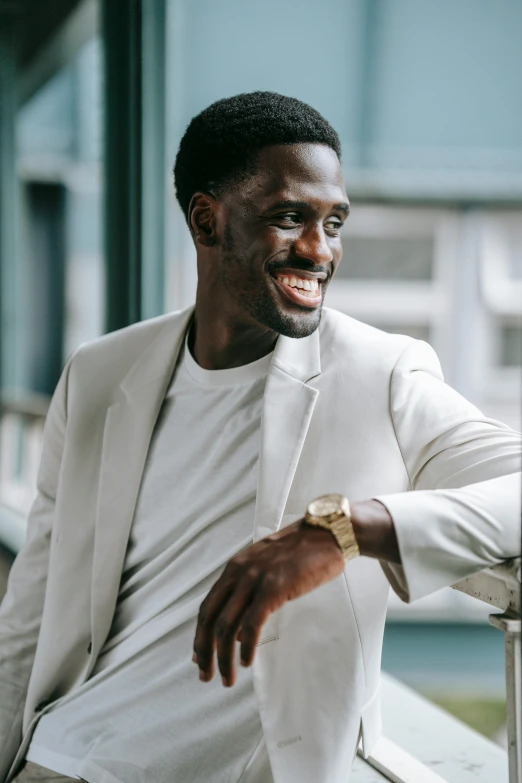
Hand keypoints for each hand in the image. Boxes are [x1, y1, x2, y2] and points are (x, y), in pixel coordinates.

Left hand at [192, 519, 344, 686]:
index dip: (200, 635)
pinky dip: (246, 646)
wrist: (327, 533)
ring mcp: (255, 579)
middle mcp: (238, 573)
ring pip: (227, 626)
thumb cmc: (301, 552)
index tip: (199, 658)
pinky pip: (252, 623)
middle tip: (206, 675)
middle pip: (210, 618)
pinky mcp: (274, 587)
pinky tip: (246, 661)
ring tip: (227, 678)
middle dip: (205, 651)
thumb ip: (248, 591)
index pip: (208, 606)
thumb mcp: (265, 566)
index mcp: (234, 568)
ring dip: (224, 657)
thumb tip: (236, 629)